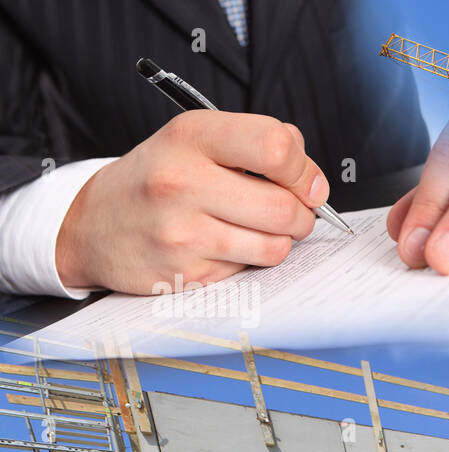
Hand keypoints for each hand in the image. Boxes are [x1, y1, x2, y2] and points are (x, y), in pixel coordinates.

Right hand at [55, 111, 329, 293]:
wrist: (94, 226)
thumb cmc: (159, 179)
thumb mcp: (197, 140)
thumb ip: (256, 143)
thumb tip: (310, 174)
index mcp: (191, 136)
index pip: (277, 147)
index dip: (305, 170)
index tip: (307, 183)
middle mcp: (182, 181)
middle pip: (285, 207)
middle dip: (303, 215)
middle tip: (293, 213)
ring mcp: (182, 232)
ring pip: (276, 246)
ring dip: (281, 241)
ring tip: (260, 229)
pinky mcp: (186, 273)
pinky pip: (250, 271)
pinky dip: (251, 261)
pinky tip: (227, 247)